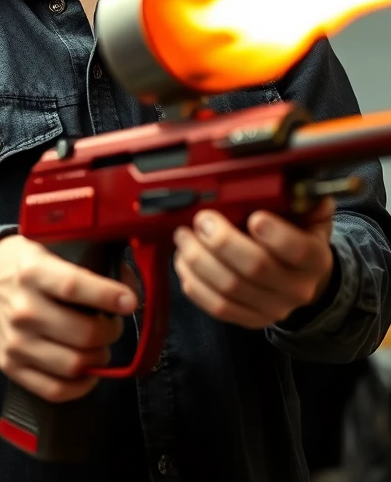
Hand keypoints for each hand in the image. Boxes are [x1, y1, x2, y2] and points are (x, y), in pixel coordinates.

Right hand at [0, 235, 138, 402]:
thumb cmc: (24, 265)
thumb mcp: (50, 248)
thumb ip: (91, 262)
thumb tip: (130, 286)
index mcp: (32, 272)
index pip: (73, 287)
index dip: (107, 296)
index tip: (129, 301)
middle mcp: (22, 309)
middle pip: (82, 334)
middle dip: (110, 332)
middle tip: (112, 324)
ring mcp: (15, 342)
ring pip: (74, 365)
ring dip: (98, 358)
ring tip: (98, 345)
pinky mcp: (11, 366)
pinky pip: (56, 390)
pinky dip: (81, 385)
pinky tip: (87, 370)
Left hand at [173, 199, 335, 328]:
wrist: (298, 277)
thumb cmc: (293, 236)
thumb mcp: (304, 215)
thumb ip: (299, 198)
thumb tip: (289, 178)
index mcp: (314, 259)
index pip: (299, 250)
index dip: (275, 234)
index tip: (253, 216)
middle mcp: (297, 288)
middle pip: (255, 268)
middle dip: (221, 240)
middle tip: (202, 219)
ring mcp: (272, 308)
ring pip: (229, 288)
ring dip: (198, 259)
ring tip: (184, 236)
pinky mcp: (249, 319)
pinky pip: (217, 307)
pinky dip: (194, 283)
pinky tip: (183, 261)